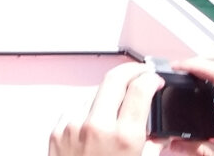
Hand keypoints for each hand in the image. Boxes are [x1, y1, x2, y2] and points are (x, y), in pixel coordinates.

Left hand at [50, 62, 164, 155]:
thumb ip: (149, 142)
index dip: (150, 78)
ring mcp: (74, 126)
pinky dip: (89, 108)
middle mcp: (97, 127)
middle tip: (139, 73)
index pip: (140, 88)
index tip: (153, 79)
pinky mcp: (58, 130)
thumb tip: (155, 126)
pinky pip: (77, 107)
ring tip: (117, 106)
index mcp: (123, 137)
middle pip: (115, 77)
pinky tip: (96, 120)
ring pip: (95, 91)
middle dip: (130, 71)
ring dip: (109, 93)